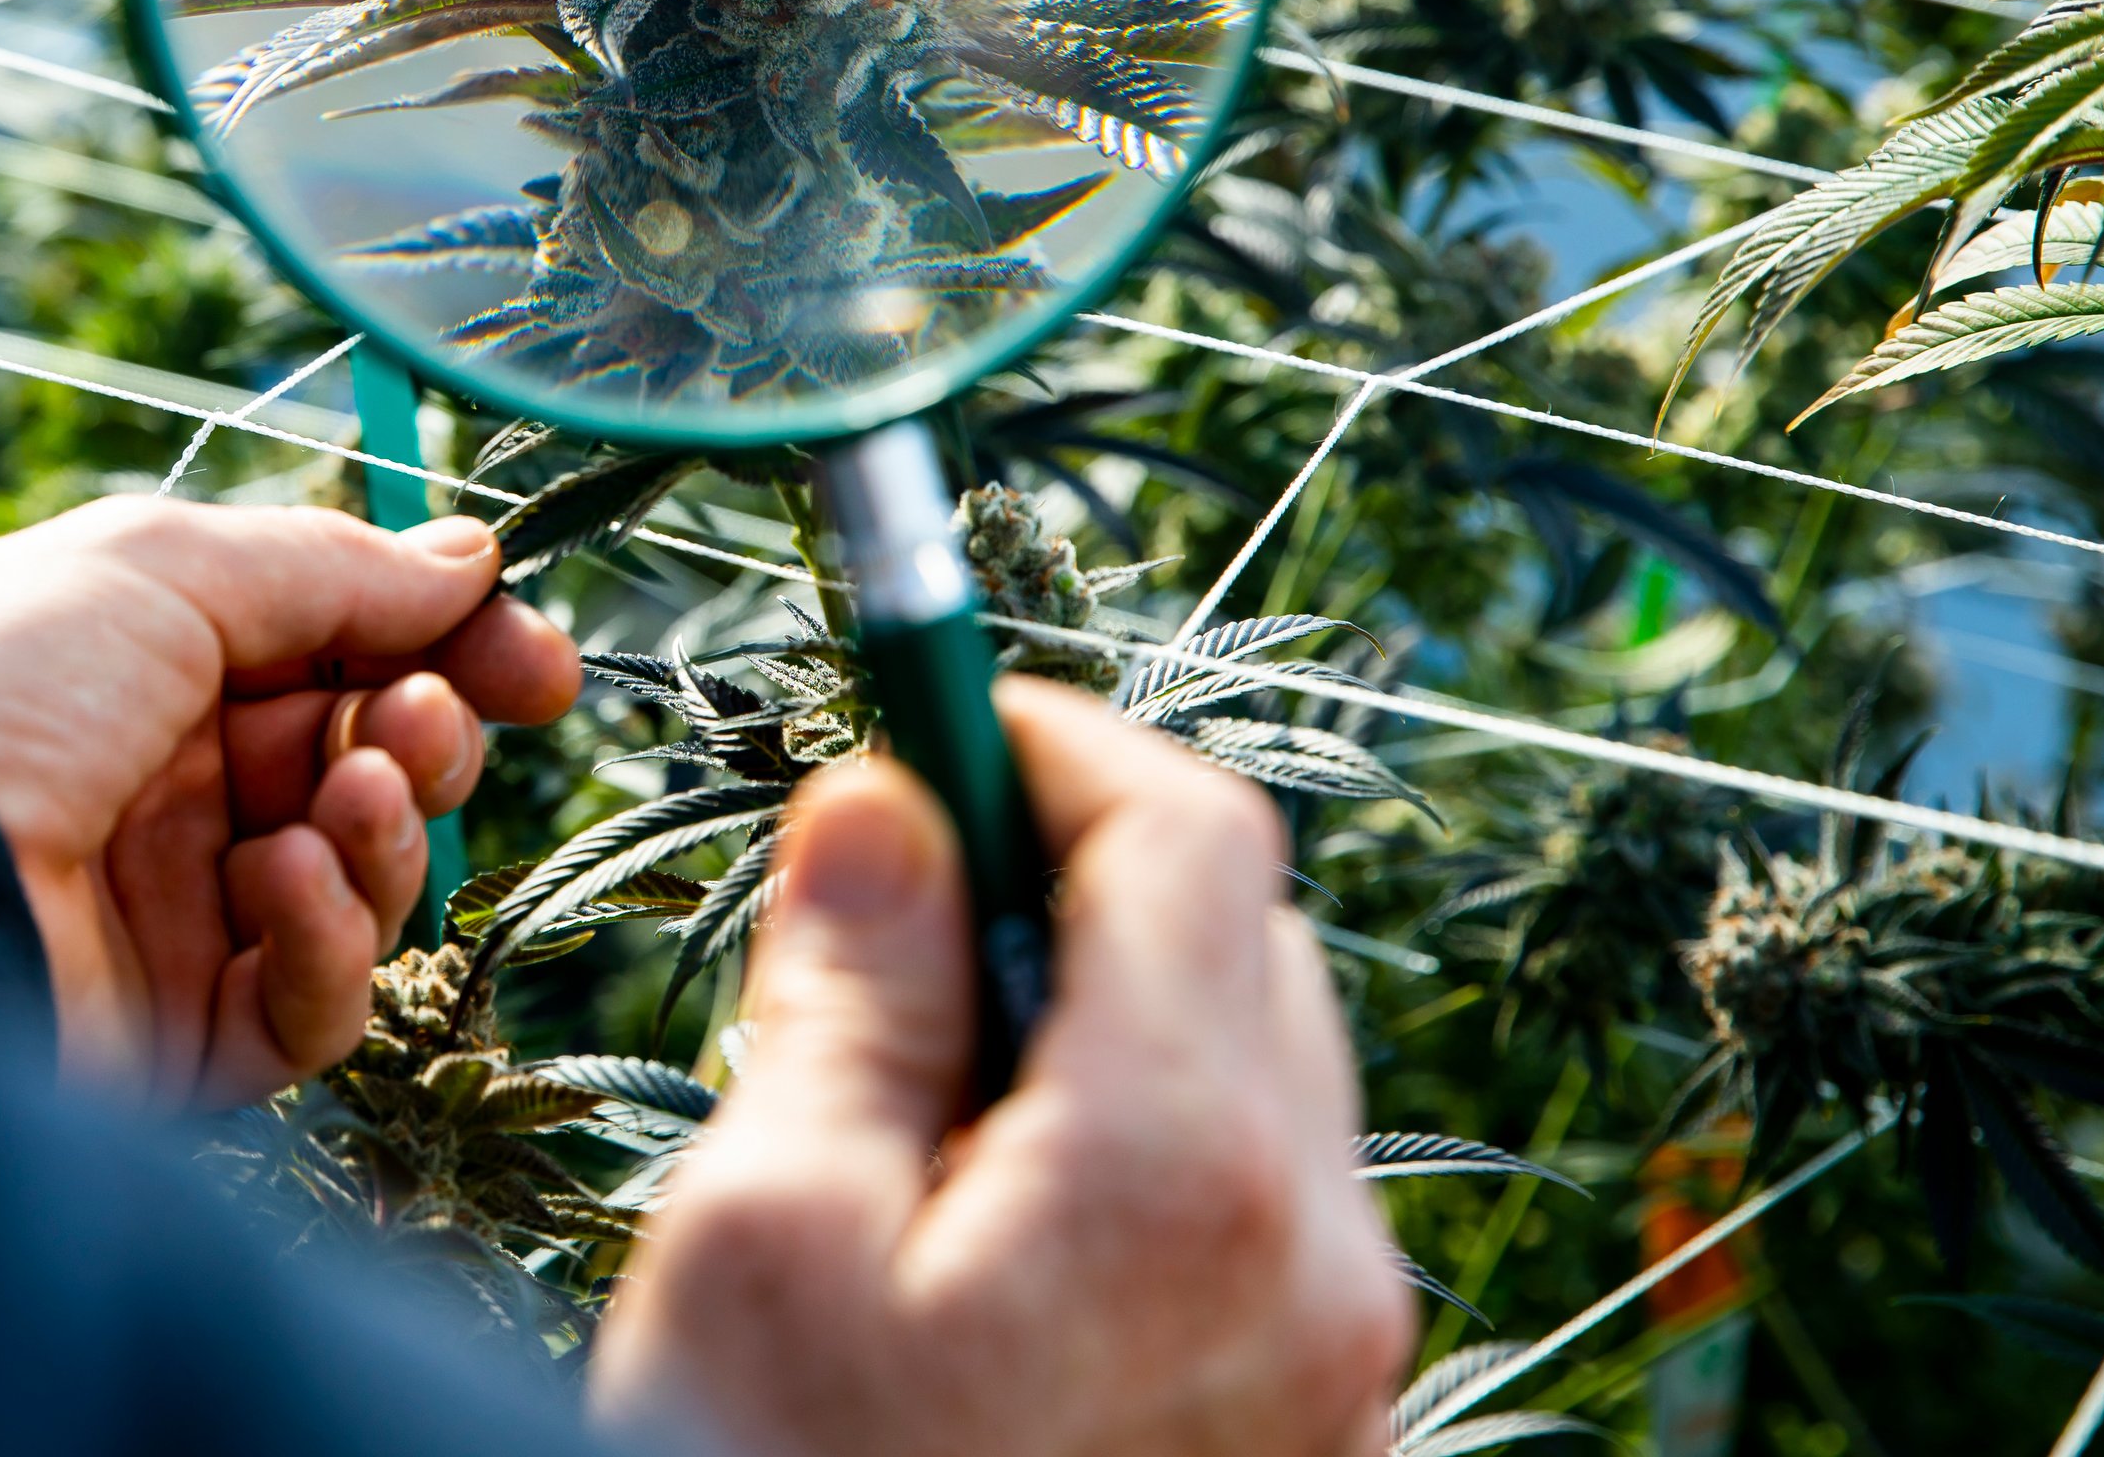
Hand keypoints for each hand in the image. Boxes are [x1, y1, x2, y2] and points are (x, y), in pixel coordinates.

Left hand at [0, 496, 579, 1104]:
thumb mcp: (163, 570)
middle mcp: (176, 789)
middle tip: (412, 723)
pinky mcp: (182, 1039)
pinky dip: (326, 940)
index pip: (348, 656)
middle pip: (372, 765)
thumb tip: (468, 559)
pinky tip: (277, 886)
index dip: (453, 656)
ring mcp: (181, 919)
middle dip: (424, 737)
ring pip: (364, 885)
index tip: (536, 663)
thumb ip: (330, 569)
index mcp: (161, 667)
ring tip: (338, 802)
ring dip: (382, 832)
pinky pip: (312, 1004)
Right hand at [591, 681, 1410, 1456]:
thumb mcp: (764, 1234)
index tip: (926, 718)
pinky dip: (1141, 1143)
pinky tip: (990, 1215)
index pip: (1191, 836)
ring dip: (1110, 1011)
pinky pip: (1257, 1210)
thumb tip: (883, 800)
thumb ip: (851, 993)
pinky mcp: (1313, 1438)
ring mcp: (1339, 1367)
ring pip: (1260, 1072)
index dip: (1049, 737)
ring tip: (918, 1088)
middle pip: (1247, 941)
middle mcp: (1319, 1260)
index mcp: (1189, 1173)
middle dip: (1076, 874)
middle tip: (889, 901)